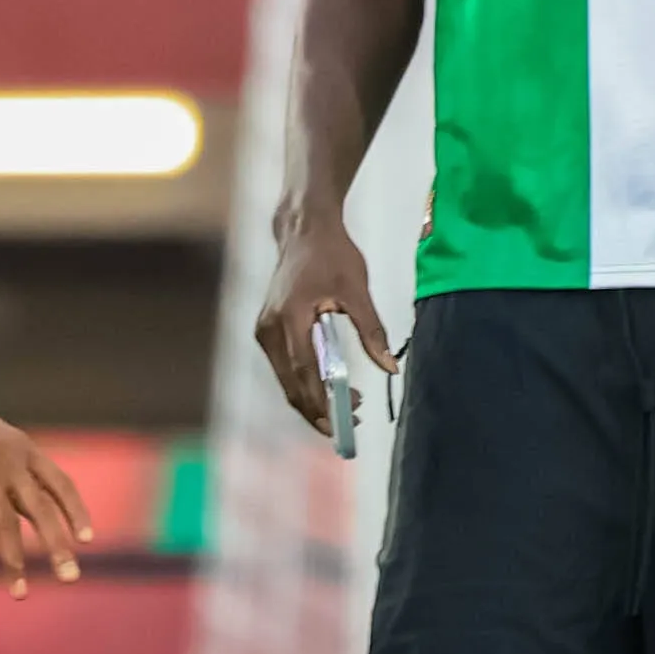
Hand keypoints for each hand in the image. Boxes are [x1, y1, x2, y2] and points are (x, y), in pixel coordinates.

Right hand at [0, 374, 90, 597]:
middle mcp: (9, 460)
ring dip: (14, 562)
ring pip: (4, 524)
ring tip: (21, 593)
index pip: (60, 483)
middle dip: (57, 546)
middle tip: (71, 578)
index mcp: (24, 448)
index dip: (75, 512)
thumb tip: (30, 501)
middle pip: (41, 508)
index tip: (88, 540)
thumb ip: (14, 466)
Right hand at [256, 210, 398, 435]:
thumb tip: (390, 367)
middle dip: (318, 409)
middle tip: (350, 423)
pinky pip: (284, 367)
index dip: (322, 401)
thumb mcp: (357, 291)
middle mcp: (269, 328)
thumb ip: (372, 331)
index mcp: (290, 317)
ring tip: (348, 405)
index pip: (305, 372)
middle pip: (291, 384)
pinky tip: (331, 386)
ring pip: (286, 379)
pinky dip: (304, 382)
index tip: (343, 422)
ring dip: (313, 397)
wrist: (303, 229)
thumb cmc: (332, 255)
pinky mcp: (267, 330)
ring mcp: (264, 330)